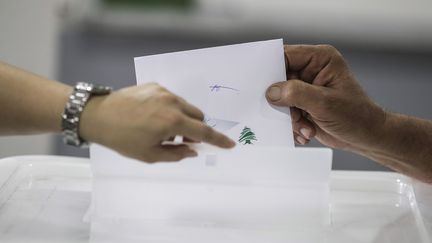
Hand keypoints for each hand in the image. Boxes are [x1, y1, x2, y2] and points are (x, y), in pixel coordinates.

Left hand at [80, 83, 234, 161]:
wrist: (97, 115)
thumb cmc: (122, 139)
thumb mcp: (149, 155)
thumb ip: (176, 155)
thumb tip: (193, 151)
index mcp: (171, 122)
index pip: (203, 132)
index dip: (218, 140)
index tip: (230, 144)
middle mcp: (171, 103)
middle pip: (198, 116)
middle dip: (195, 130)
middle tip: (182, 142)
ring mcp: (163, 92)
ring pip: (186, 107)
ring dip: (183, 119)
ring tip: (163, 129)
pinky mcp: (155, 85)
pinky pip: (172, 99)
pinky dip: (171, 110)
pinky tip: (153, 117)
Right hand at [266, 45, 385, 152]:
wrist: (365, 137)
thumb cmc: (356, 116)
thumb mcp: (325, 103)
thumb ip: (297, 94)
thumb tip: (271, 92)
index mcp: (320, 59)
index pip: (286, 56)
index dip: (272, 69)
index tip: (263, 86)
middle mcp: (311, 70)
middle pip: (279, 79)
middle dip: (282, 102)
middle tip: (292, 115)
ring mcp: (306, 88)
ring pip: (279, 98)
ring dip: (289, 117)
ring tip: (305, 126)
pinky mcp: (302, 104)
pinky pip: (284, 111)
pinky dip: (292, 124)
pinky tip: (306, 130)